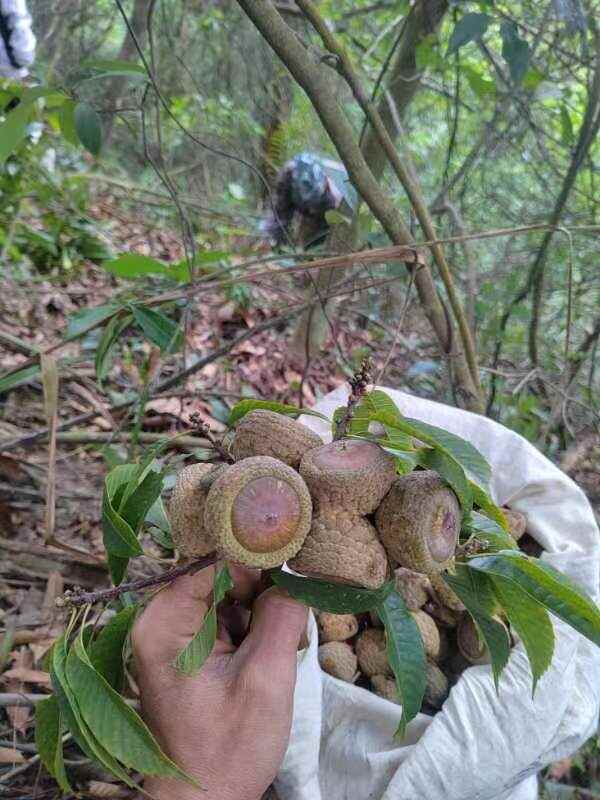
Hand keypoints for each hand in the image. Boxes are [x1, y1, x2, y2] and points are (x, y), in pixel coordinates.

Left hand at [131, 565, 307, 799]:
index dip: (256, 557)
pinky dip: (251, 625)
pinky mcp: (187, 644)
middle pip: (221, 570)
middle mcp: (160, 617)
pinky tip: (266, 652)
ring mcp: (173, 631)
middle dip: (261, 589)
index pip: (214, 558)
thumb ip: (282, 616)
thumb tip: (299, 571)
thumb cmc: (228, 748)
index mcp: (165, 621)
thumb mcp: (266, 679)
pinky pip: (225, 612)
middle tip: (291, 620)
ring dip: (260, 609)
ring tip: (281, 643)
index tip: (295, 564)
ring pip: (228, 590)